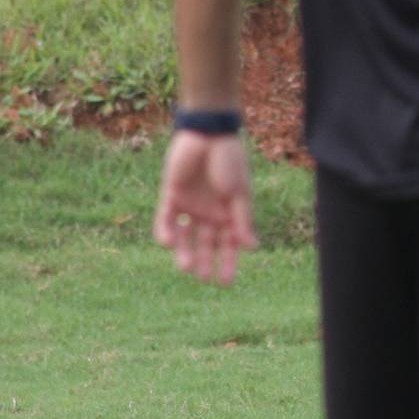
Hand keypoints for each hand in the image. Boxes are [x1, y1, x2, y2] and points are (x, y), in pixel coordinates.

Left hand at [154, 132, 258, 284]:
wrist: (208, 134)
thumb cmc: (230, 161)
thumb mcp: (239, 193)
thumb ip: (242, 220)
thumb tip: (251, 247)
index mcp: (229, 212)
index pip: (229, 243)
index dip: (228, 262)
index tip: (226, 283)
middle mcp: (209, 212)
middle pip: (206, 243)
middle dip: (205, 261)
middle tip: (203, 279)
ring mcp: (190, 205)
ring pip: (186, 235)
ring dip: (185, 251)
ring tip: (185, 268)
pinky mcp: (172, 196)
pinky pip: (167, 218)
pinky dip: (167, 231)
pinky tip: (170, 243)